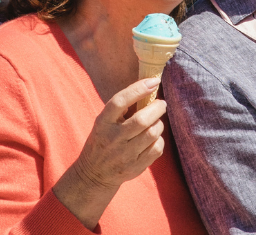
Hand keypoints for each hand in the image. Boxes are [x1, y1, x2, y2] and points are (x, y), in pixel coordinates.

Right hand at [52, 78, 167, 228]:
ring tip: (156, 121)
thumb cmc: (103, 139)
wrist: (94, 174)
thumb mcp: (104, 122)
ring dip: (159, 123)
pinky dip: (159, 140)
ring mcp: (124, 155)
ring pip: (152, 134)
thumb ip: (122, 109)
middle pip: (142, 120)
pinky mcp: (135, 167)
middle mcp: (112, 139)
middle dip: (157, 108)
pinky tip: (153, 138)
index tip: (153, 81)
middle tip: (161, 104)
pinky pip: (157, 149)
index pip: (120, 101)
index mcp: (103, 123)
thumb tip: (149, 87)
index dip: (138, 89)